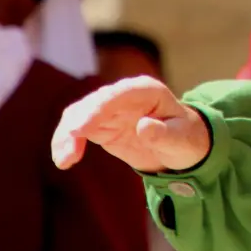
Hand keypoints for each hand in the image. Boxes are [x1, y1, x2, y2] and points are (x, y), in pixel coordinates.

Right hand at [51, 75, 211, 172]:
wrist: (181, 145)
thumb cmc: (186, 138)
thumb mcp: (183, 139)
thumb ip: (165, 133)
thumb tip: (144, 126)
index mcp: (146, 90)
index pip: (118, 94)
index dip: (98, 109)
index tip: (81, 128)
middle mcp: (123, 95)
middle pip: (93, 103)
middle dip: (77, 124)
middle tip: (68, 153)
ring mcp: (109, 108)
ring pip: (78, 114)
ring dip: (67, 135)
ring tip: (64, 160)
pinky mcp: (100, 124)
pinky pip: (77, 129)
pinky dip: (67, 142)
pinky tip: (64, 160)